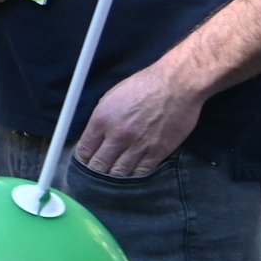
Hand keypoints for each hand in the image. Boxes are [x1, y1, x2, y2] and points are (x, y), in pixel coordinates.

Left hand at [74, 62, 200, 178]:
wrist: (176, 85)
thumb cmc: (143, 86)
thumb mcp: (110, 97)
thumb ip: (100, 121)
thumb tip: (93, 138)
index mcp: (101, 120)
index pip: (84, 151)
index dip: (84, 159)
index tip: (87, 160)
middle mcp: (118, 135)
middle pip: (99, 166)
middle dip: (96, 170)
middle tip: (99, 170)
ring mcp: (138, 145)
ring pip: (119, 173)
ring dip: (114, 176)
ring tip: (114, 173)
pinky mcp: (158, 152)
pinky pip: (141, 172)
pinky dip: (134, 175)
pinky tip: (132, 172)